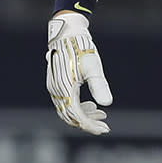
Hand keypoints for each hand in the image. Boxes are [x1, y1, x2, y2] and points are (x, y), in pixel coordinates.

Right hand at [46, 11, 111, 133]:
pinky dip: (77, 107)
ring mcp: (54, 88)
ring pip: (67, 110)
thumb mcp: (93, 67)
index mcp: (64, 89)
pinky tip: (91, 105)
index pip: (77, 116)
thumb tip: (107, 104)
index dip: (90, 125)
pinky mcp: (55, 84)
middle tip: (105, 125)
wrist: (67, 33)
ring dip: (83, 115)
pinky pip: (65, 102)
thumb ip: (99, 86)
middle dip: (88, 123)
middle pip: (70, 116)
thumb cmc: (81, 48)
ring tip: (101, 114)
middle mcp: (56, 91)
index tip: (105, 129)